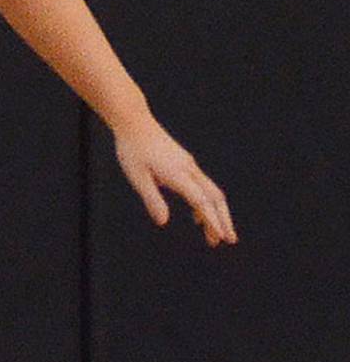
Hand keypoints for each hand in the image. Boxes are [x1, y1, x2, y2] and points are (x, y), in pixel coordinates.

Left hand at [114, 118, 237, 247]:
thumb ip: (152, 199)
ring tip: (213, 236)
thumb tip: (163, 222)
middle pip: (214, 196)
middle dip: (223, 219)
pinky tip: (196, 216)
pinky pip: (201, 185)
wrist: (133, 120)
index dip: (213, 220)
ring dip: (215, 213)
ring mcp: (188, 164)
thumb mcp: (137, 176)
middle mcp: (188, 168)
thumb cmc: (132, 148)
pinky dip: (205, 203)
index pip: (201, 200)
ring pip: (210, 191)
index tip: (222, 237)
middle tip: (229, 240)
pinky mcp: (184, 161)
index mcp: (178, 173)